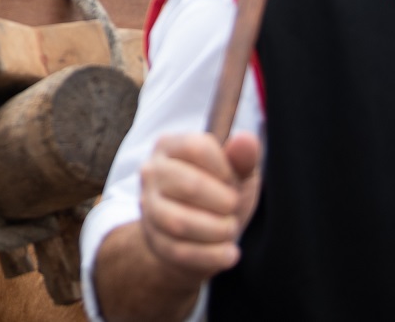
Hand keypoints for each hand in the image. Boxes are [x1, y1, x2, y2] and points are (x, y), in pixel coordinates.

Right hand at [139, 131, 260, 277]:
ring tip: (231, 229)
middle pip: (189, 185)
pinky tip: (229, 253)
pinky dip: (213, 255)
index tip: (232, 181)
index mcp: (169, 146)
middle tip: (233, 207)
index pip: (197, 147)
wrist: (196, 235)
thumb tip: (245, 139)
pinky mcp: (154, 240)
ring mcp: (148, 207)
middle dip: (223, 202)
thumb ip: (243, 157)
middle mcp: (151, 172)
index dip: (224, 168)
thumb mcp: (235, 173)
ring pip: (180, 222)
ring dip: (218, 230)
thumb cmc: (217, 195)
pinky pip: (183, 251)